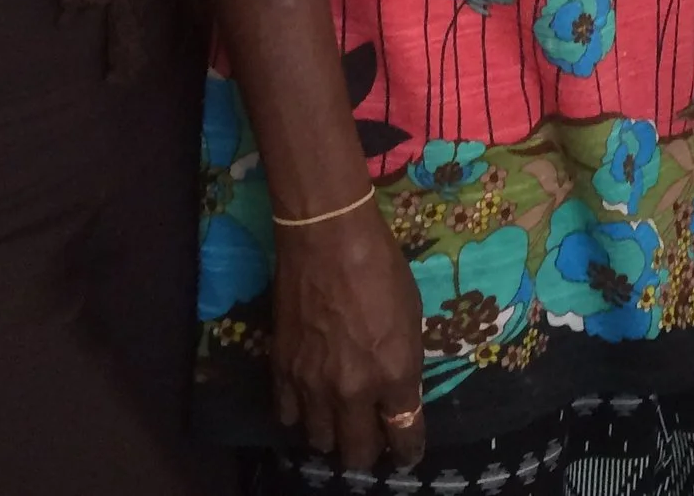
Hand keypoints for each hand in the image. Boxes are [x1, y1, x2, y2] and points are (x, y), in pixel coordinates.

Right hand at [272, 200, 424, 471]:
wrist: (327, 239)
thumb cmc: (381, 269)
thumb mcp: (411, 318)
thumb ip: (404, 364)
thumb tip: (398, 392)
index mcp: (394, 374)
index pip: (403, 437)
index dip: (407, 451)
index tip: (407, 453)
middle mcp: (353, 390)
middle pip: (357, 452)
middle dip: (367, 452)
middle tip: (371, 440)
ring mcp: (313, 385)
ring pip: (320, 441)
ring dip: (333, 435)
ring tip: (339, 421)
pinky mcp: (282, 371)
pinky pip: (288, 416)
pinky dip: (300, 415)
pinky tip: (309, 402)